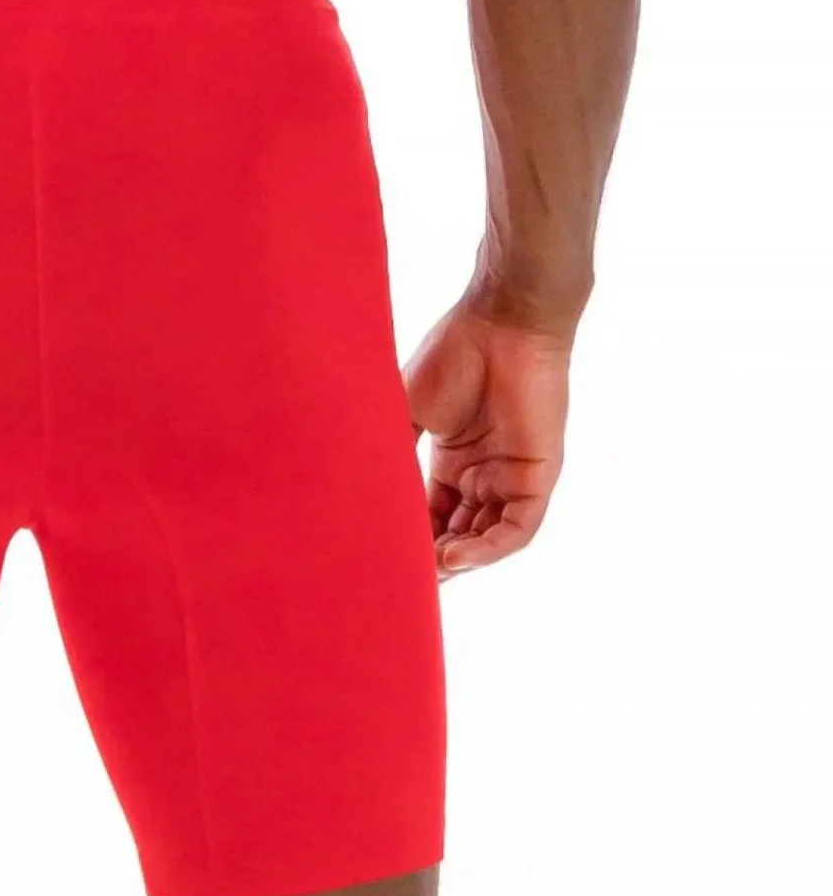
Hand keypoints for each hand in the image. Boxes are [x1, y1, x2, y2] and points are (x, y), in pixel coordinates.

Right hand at [401, 287, 572, 581]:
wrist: (501, 320)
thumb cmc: (454, 352)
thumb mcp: (408, 407)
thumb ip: (393, 449)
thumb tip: (357, 488)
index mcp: (454, 460)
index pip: (432, 514)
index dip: (411, 538)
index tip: (379, 556)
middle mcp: (484, 475)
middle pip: (459, 534)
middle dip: (432, 559)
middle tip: (399, 575)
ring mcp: (512, 478)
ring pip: (487, 539)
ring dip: (458, 561)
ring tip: (425, 573)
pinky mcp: (538, 478)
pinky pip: (518, 529)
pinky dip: (488, 549)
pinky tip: (455, 557)